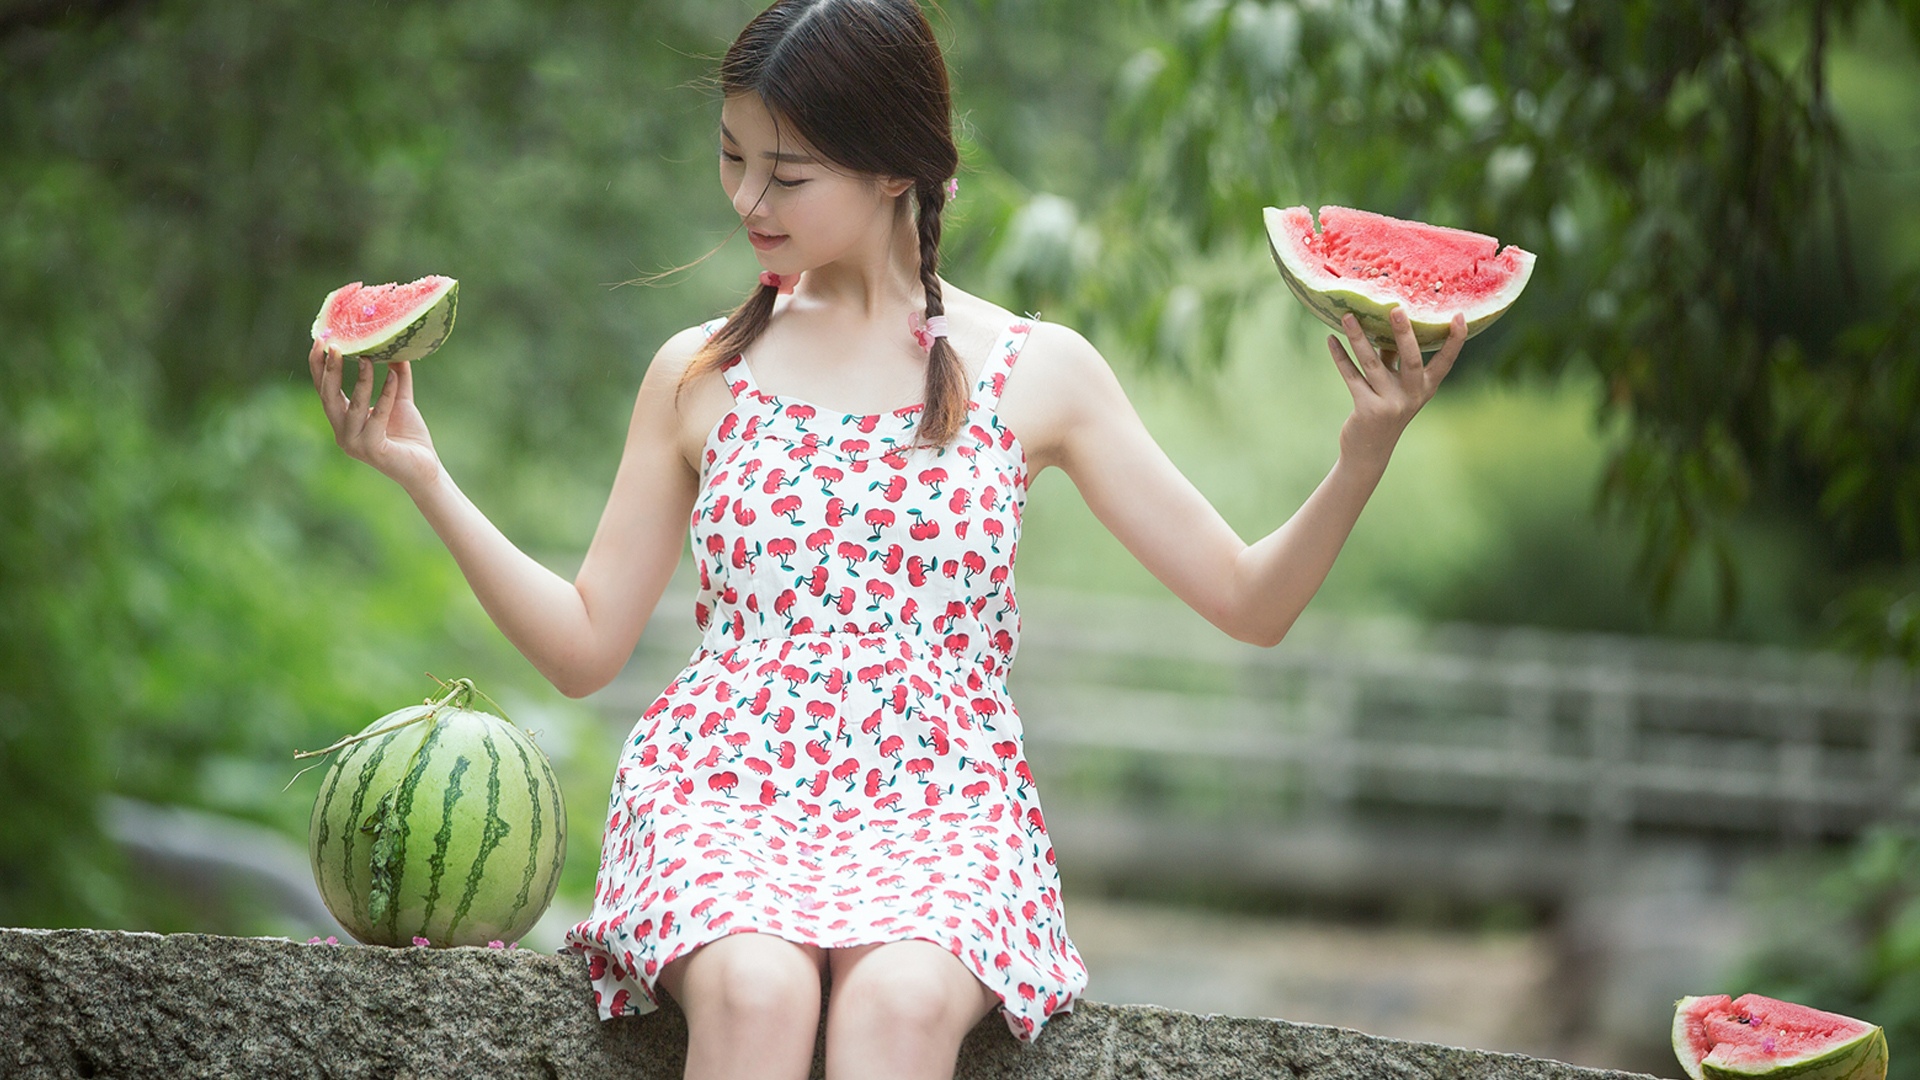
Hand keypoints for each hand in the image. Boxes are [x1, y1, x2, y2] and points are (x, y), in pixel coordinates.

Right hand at [308, 338, 441, 491]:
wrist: (425, 468)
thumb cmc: (409, 437)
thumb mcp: (399, 401)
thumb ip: (396, 377)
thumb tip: (397, 348)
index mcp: (342, 421)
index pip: (324, 390)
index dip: (318, 366)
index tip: (320, 340)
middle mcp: (343, 433)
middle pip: (328, 397)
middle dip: (329, 370)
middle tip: (334, 345)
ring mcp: (355, 444)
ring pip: (353, 406)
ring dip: (360, 380)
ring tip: (367, 358)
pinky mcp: (373, 450)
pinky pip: (377, 417)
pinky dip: (385, 396)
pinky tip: (392, 377)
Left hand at [1327, 307, 1464, 464]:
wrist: (1369, 452)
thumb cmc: (1385, 409)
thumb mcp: (1397, 386)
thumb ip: (1395, 359)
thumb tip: (1385, 322)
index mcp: (1426, 388)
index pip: (1446, 361)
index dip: (1455, 340)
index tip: (1459, 315)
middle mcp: (1412, 395)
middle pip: (1412, 360)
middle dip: (1404, 333)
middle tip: (1396, 308)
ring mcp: (1390, 403)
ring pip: (1373, 363)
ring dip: (1358, 337)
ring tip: (1348, 315)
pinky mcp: (1367, 409)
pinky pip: (1352, 376)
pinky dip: (1340, 356)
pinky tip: (1331, 339)